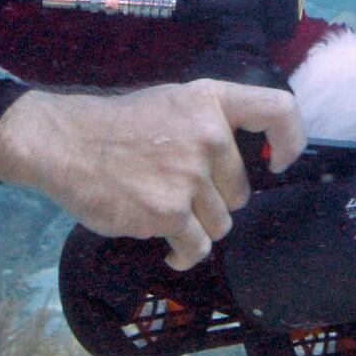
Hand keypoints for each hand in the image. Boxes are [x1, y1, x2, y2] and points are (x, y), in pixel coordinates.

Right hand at [0, 80, 303, 268]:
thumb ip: (207, 125)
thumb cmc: (114, 126)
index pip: (278, 110)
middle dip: (214, 201)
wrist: (64, 144)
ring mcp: (189, 176)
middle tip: (178, 194)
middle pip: (240, 190)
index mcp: (210, 102)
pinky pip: (196, 247)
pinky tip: (168, 248)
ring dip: (196, 228)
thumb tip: (236, 165)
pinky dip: (184, 254)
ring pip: (219, 223)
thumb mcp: (169, 104)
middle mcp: (208, 136)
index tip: (278, 162)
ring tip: (164, 217)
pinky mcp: (169, 212)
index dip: (291, 140)